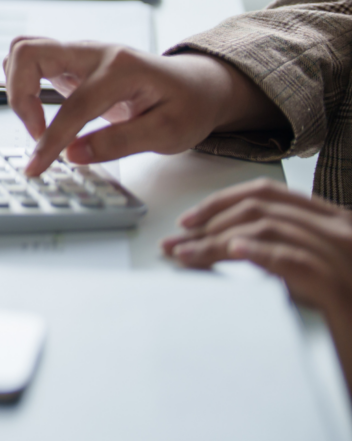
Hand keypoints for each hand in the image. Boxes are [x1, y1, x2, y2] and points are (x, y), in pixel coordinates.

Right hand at [3, 39, 286, 176]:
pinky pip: (32, 59)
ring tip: (35, 123)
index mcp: (122, 69)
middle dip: (19, 96)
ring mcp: (82, 53)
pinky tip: (39, 111)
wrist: (198, 86)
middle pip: (29, 53)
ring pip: (24, 50)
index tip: (38, 166)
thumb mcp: (167, 133)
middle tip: (33, 132)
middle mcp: (96, 52)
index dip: (51, 141)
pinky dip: (23, 83)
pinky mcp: (73, 61)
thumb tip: (74, 154)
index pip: (73, 106)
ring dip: (17, 86)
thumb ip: (119, 142)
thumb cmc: (187, 106)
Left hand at [162, 179, 351, 397]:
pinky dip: (260, 252)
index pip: (267, 193)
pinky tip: (233, 252)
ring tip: (187, 254)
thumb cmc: (341, 315)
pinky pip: (294, 260)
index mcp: (332, 221)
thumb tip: (217, 243)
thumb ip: (278, 249)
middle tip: (174, 244)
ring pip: (268, 229)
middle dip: (209, 224)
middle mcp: (340, 230)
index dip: (220, 203)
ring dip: (218, 241)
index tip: (186, 221)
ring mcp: (344, 256)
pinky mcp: (340, 288)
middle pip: (259, 210)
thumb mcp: (310, 271)